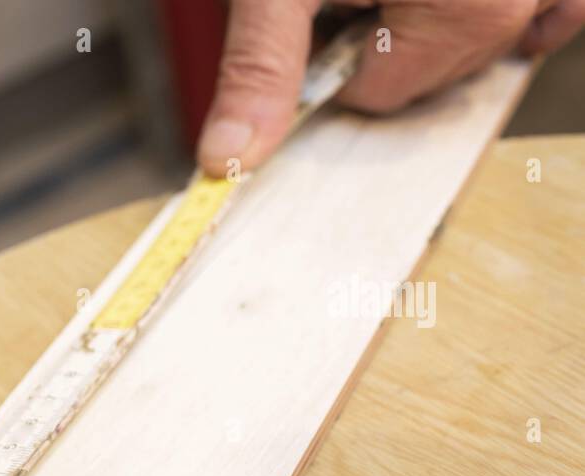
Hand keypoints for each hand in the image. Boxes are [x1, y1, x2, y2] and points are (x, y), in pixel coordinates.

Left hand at [198, 0, 584, 176]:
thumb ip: (262, 65)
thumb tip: (230, 156)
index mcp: (464, 13)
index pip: (379, 93)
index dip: (333, 54)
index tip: (320, 5)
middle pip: (433, 70)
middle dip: (386, 29)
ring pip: (485, 36)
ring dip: (440, 11)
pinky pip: (550, 4)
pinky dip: (505, 1)